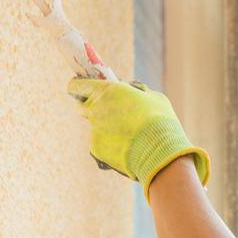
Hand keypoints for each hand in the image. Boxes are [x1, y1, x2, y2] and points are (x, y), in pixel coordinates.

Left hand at [67, 77, 209, 198]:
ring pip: (95, 127)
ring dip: (106, 129)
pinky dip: (110, 145)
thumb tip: (133, 89)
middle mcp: (95, 108)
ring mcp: (93, 129)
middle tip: (104, 112)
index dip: (77, 86)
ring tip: (128, 136)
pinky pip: (100, 143)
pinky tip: (127, 148)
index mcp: (107, 91)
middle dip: (88, 107)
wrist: (159, 152)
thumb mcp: (153, 97)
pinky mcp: (95, 148)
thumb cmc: (160, 121)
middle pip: (80, 106)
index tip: (79, 89)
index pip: (78, 84)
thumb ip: (137, 91)